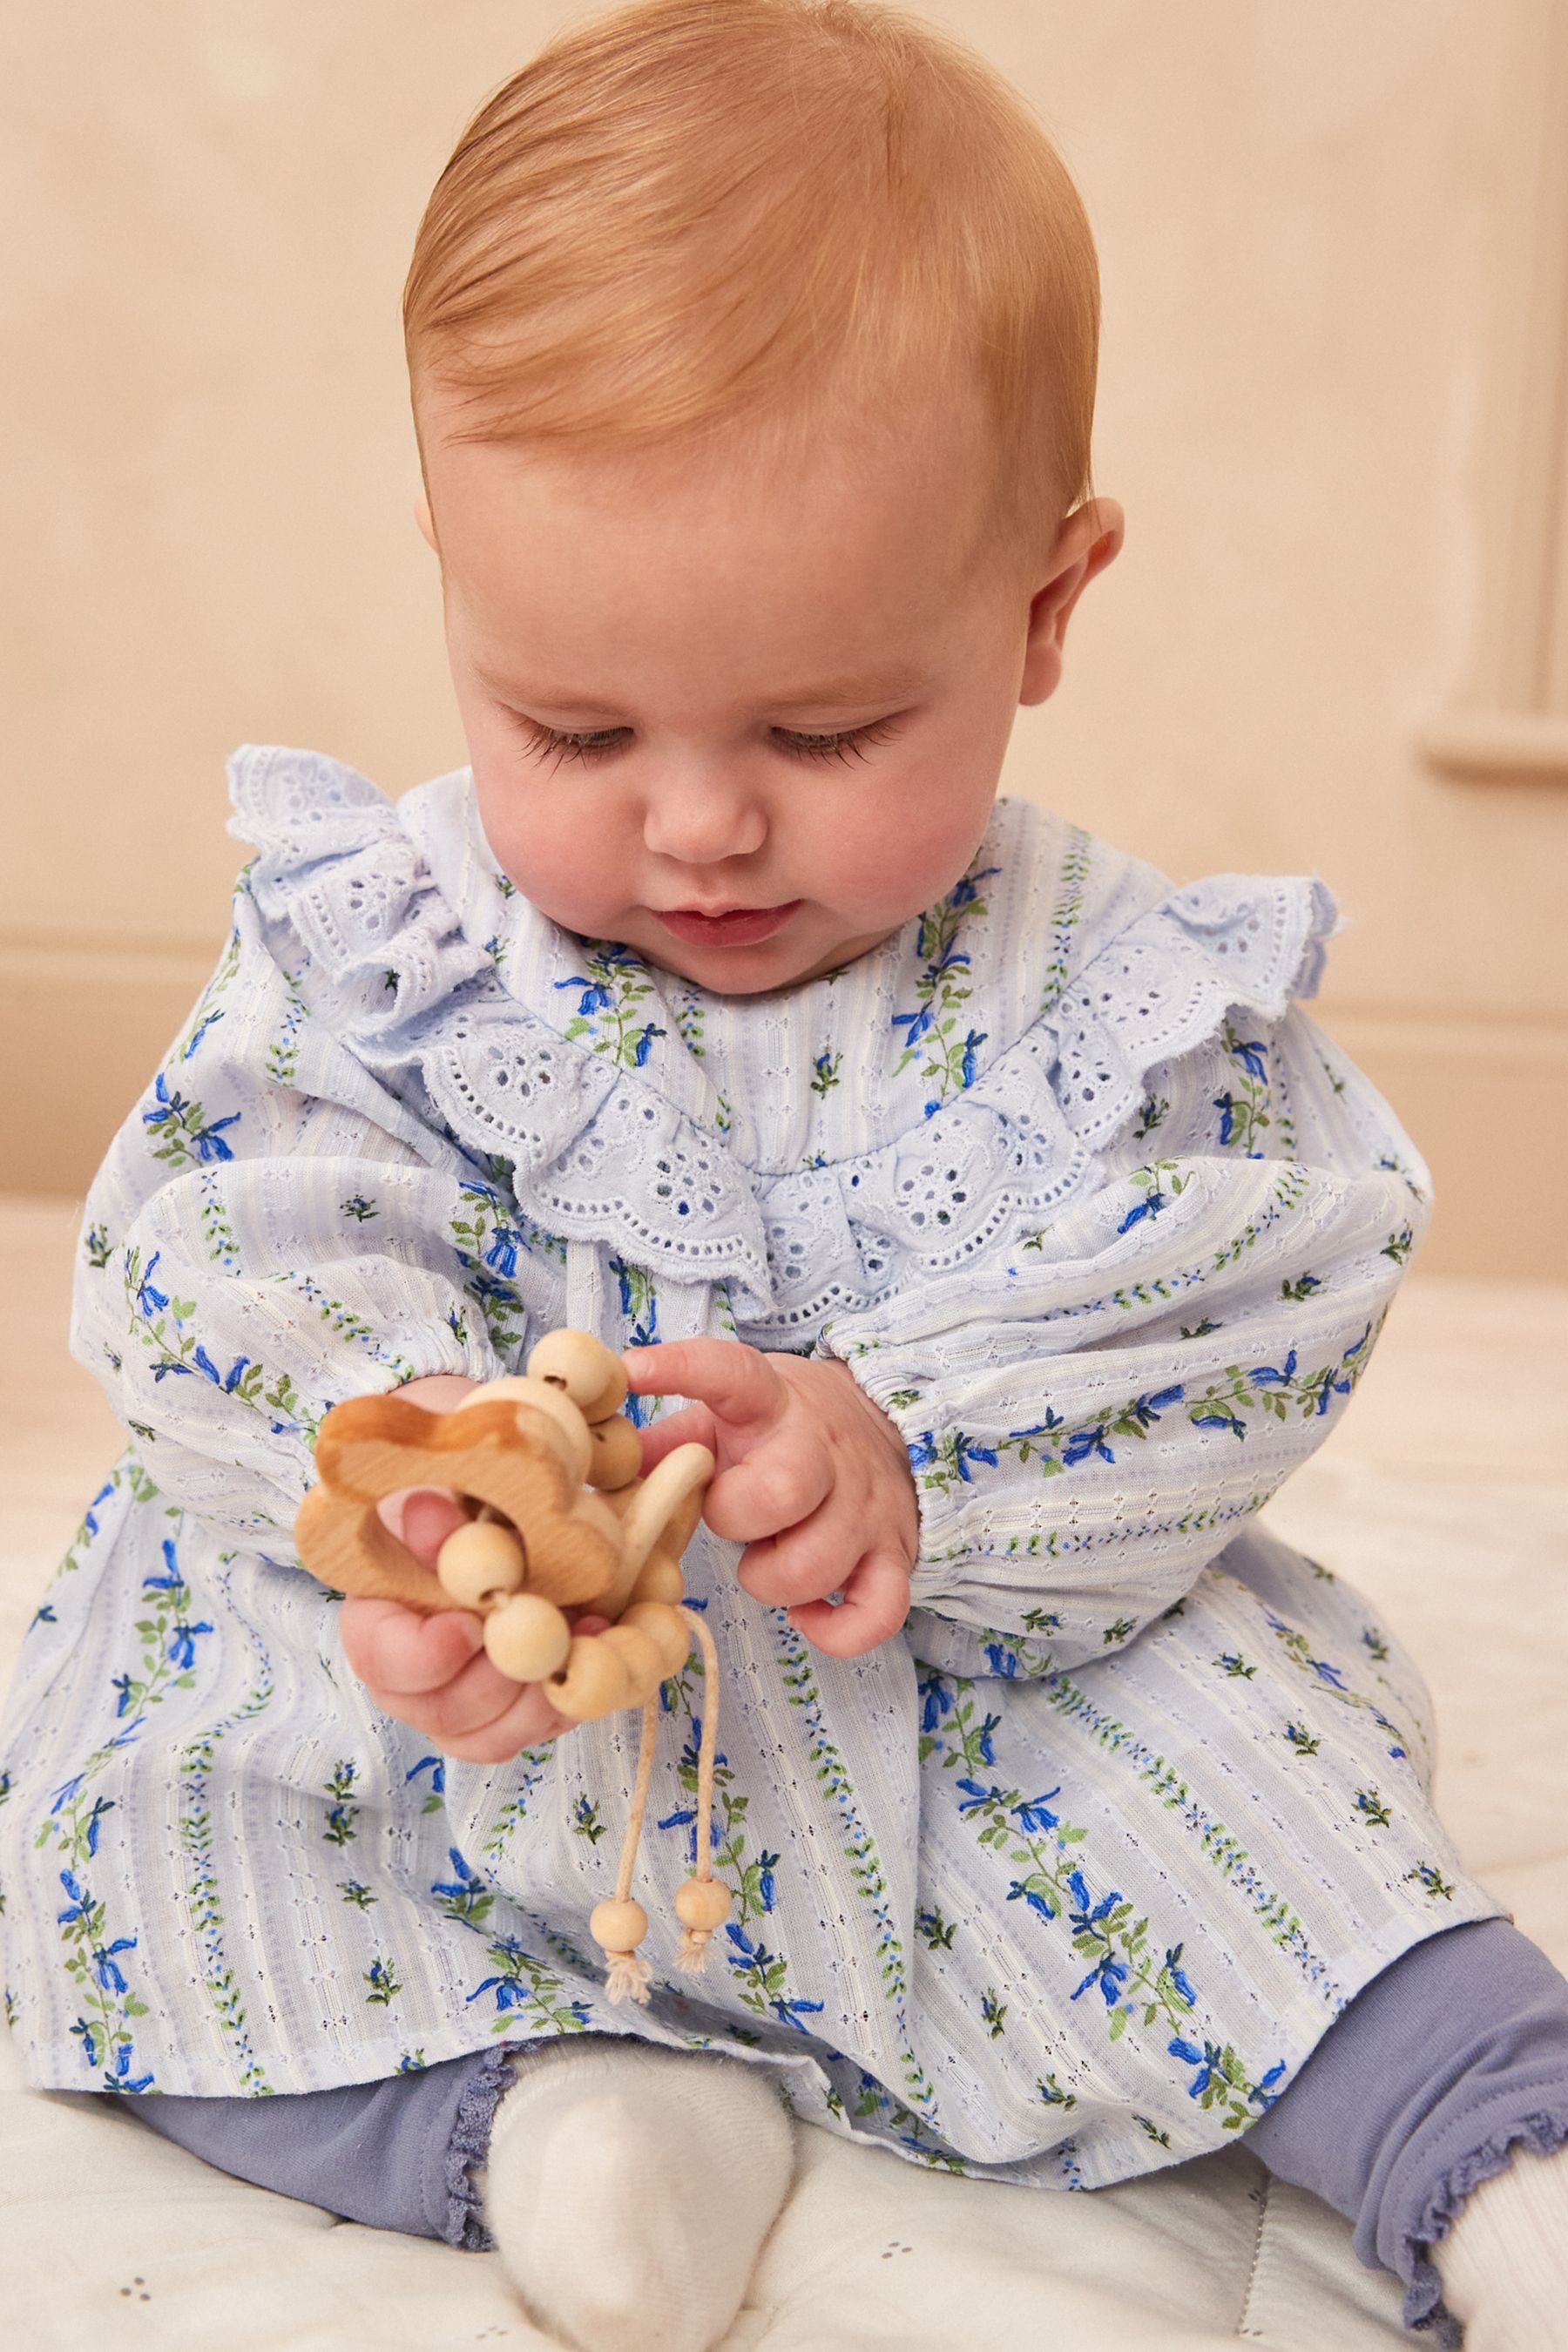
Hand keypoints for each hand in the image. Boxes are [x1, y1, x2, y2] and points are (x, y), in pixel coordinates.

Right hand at [337, 1374, 597, 1762]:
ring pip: (494, 1734)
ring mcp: (468, 1701)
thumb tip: (431, 1516)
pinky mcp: (519, 1710)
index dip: (422, 1655)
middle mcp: (416, 1675)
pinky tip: (603, 1655)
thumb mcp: (455, 1484)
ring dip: (544, 1696)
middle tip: (548, 1643)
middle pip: (443, 1711)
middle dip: (500, 1682)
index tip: (469, 1627)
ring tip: (585, 1640)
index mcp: (382, 1616)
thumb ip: (441, 1507)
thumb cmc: (473, 1493)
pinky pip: (540, 1727)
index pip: (381, 1656)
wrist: (517, 1510)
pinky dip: (575, 1698)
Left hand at [626, 1340, 917, 1657]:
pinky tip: (808, 1612)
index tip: (635, 1368)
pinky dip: (836, 1630)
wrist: (887, 1424)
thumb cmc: (787, 1429)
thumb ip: (671, 1439)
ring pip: (815, 1565)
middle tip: (733, 1514)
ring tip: (769, 1555)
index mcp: (773, 1406)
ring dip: (774, 1579)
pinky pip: (876, 1613)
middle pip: (780, 1491)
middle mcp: (825, 1453)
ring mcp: (866, 1507)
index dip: (682, 1369)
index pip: (733, 1374)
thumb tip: (606, 1459)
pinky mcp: (895, 1554)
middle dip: (737, 1520)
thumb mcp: (730, 1416)